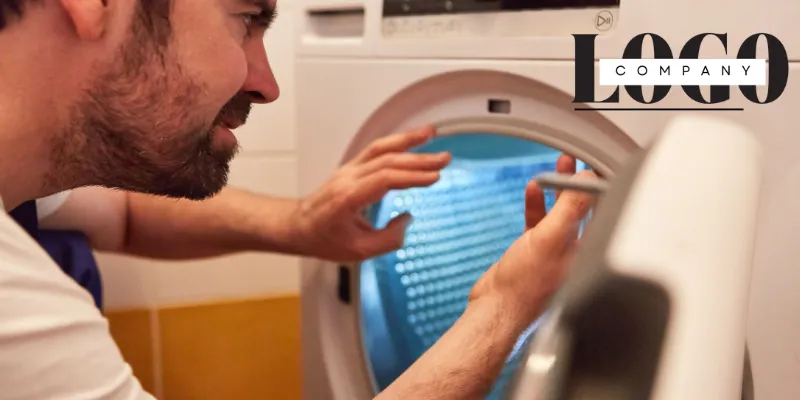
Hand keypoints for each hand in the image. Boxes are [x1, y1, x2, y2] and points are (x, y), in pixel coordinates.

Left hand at [294, 125, 450, 261]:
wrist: (297, 227)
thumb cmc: (324, 240)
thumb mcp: (357, 252)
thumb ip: (388, 239)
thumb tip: (407, 218)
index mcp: (348, 198)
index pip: (385, 180)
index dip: (412, 177)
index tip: (436, 177)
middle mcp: (348, 178)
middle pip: (387, 161)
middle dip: (419, 159)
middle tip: (446, 158)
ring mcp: (349, 170)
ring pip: (380, 149)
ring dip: (407, 140)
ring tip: (432, 133)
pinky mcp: (352, 167)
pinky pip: (375, 150)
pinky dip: (396, 141)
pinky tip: (413, 139)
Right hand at [469, 155, 595, 324]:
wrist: (496, 307)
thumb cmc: (524, 285)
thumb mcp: (550, 239)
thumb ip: (570, 208)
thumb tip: (587, 179)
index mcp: (589, 252)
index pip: (605, 211)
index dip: (601, 186)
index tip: (596, 164)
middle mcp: (577, 252)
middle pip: (584, 209)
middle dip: (579, 183)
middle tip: (576, 161)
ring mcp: (555, 252)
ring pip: (562, 213)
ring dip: (558, 190)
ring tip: (558, 166)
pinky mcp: (535, 253)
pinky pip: (540, 222)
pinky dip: (537, 205)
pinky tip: (532, 191)